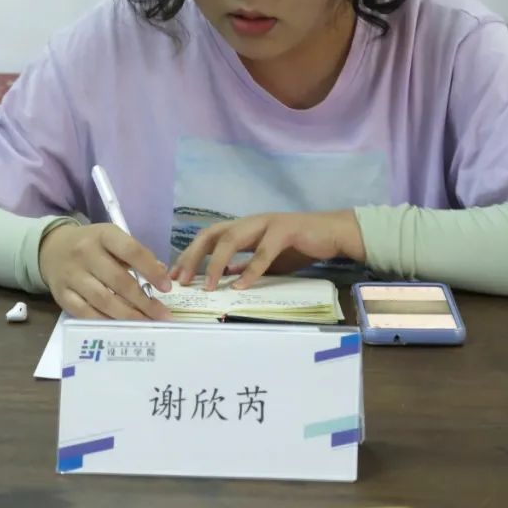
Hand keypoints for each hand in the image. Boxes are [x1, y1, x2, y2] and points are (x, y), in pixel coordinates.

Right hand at [39, 223, 172, 319]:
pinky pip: (85, 312)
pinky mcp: (61, 294)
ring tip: (146, 323)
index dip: (151, 270)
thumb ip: (137, 256)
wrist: (52, 248)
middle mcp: (85, 253)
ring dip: (127, 315)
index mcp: (104, 235)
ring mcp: (71, 275)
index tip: (167, 288)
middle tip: (162, 315)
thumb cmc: (92, 245)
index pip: (131, 251)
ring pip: (103, 300)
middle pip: (118, 281)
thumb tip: (162, 274)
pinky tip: (120, 326)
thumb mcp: (113, 239)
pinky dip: (105, 321)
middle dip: (143, 301)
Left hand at [170, 210, 365, 290]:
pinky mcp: (285, 230)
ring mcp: (266, 223)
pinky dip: (251, 270)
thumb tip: (225, 278)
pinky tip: (241, 286)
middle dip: (193, 256)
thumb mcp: (268, 259)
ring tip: (208, 286)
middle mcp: (250, 222)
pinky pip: (263, 252)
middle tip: (180, 279)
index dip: (189, 254)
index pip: (208, 237)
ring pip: (232, 239)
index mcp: (244, 228)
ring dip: (216, 263)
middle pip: (212, 233)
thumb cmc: (301, 246)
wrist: (333, 234)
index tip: (174, 276)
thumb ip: (246, 265)